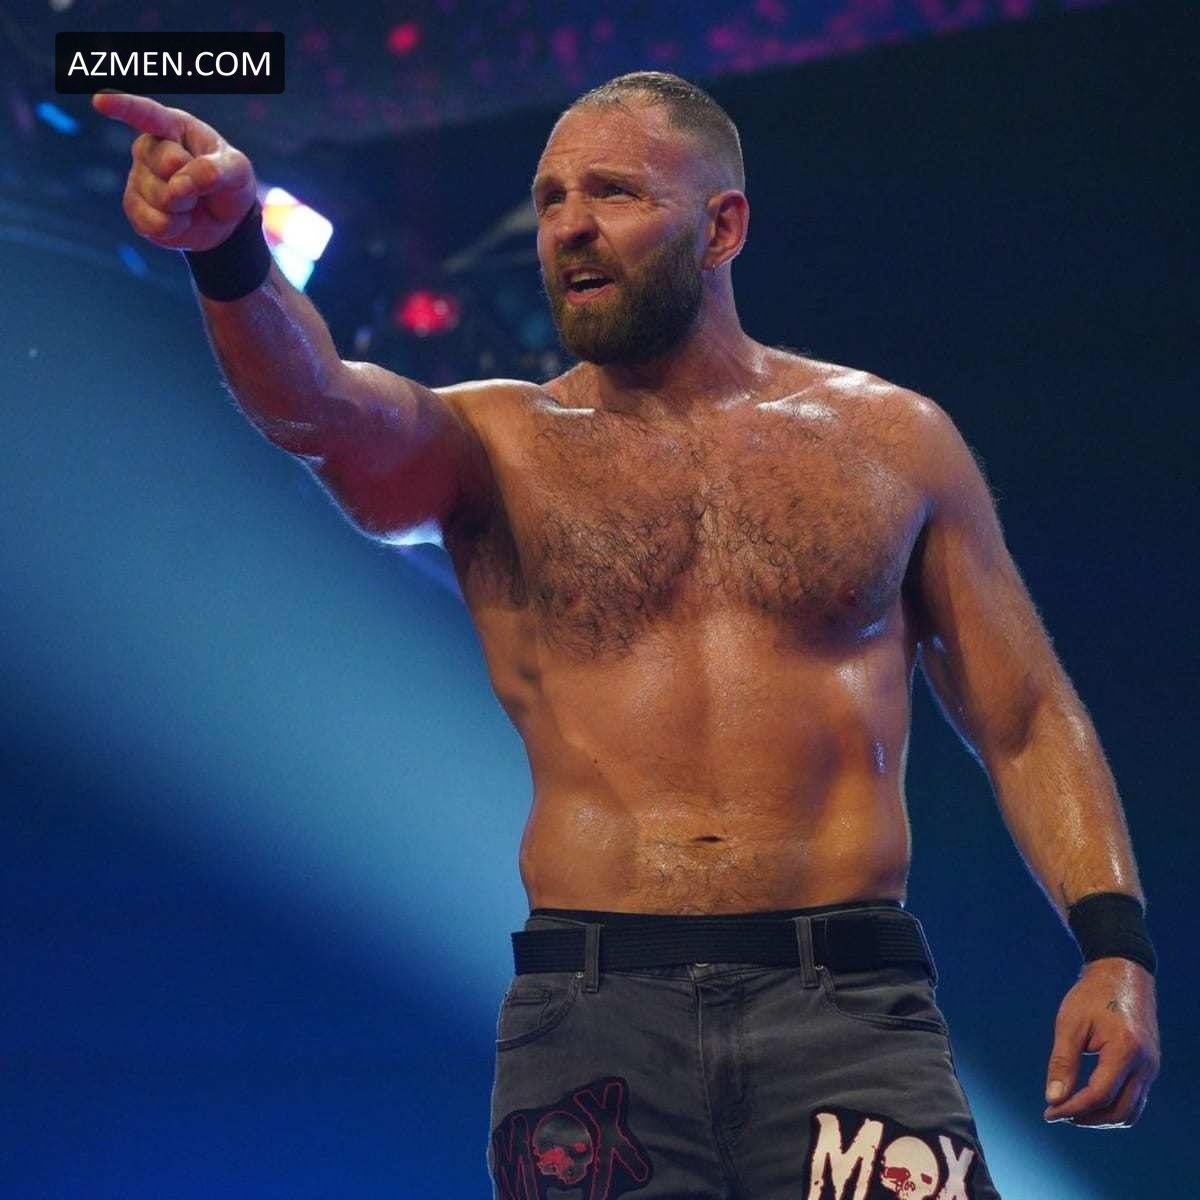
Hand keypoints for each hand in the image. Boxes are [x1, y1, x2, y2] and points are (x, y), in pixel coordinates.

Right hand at [92, 91, 257, 251]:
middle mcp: (148, 148)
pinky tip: (180, 219)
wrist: (225, 218)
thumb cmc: (228, 181)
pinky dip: (175, 226)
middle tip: (201, 185)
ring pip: (162, 197)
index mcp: (172, 127)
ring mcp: (138, 178)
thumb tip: (180, 184)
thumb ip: (214, 170)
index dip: (123, 107)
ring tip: (192, 201)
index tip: (101, 101)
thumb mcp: (237, 170)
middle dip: (192, 181)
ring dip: (186, 207)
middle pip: (165, 164)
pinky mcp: (135, 207)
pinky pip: (153, 222)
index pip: (146, 114)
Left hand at [1043, 957, 1159, 1127]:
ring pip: (1130, 1111)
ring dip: (1101, 1118)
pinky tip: (1089, 1101)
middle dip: (1087, 1118)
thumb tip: (1053, 1099)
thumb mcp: (1070, 1024)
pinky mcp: (1149, 1068)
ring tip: (1071, 1110)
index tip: (1049, 1113)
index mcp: (1125, 1050)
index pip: (1099, 1095)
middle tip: (1058, 1113)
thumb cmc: (1091, 996)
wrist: (1121, 975)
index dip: (1072, 1108)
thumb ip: (1062, 1062)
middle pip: (1119, 1111)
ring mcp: (1151, 1068)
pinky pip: (1134, 1100)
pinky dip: (1112, 1107)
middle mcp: (1145, 1065)